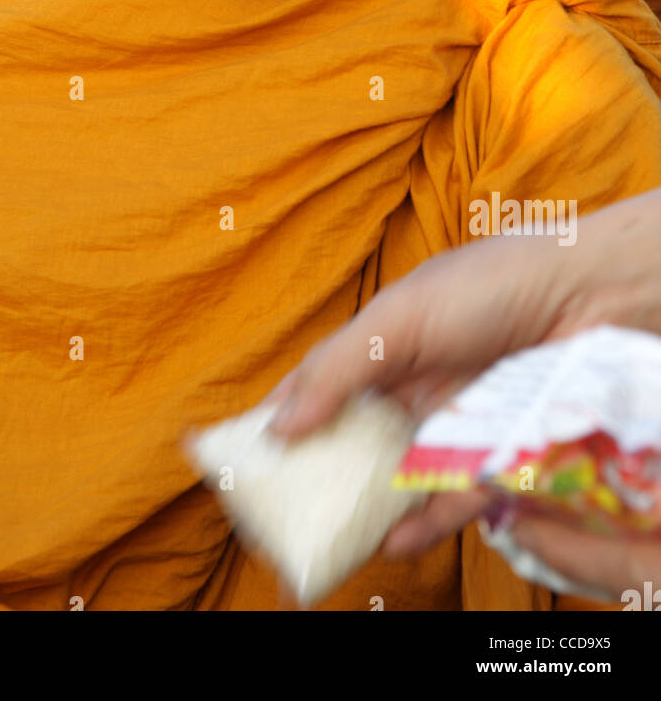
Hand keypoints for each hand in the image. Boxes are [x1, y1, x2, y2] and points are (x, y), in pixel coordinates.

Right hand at [263, 188, 660, 572]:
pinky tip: (397, 540)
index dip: (279, 422)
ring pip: (397, 479)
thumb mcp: (395, 319)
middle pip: (352, 445)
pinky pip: (452, 498)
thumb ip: (336, 369)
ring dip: (366, 512)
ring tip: (337, 542)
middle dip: (320, 482)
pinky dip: (424, 522)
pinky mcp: (492, 455)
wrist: (587, 295)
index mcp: (379, 348)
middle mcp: (410, 389)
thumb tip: (276, 428)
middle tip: (286, 519)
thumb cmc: (487, 286)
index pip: (316, 390)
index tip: (242, 460)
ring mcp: (450, 424)